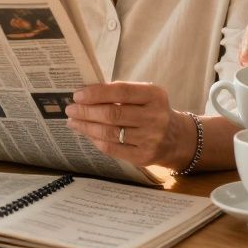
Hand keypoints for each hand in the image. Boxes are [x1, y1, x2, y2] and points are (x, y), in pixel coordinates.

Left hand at [65, 82, 185, 167]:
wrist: (176, 138)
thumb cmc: (152, 111)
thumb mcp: (145, 96)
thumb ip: (121, 92)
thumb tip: (86, 95)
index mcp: (155, 95)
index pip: (121, 91)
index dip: (97, 93)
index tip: (78, 95)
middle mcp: (155, 117)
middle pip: (113, 114)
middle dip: (87, 111)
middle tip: (71, 109)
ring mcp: (150, 139)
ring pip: (110, 133)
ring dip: (87, 126)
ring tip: (73, 121)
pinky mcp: (143, 156)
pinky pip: (112, 148)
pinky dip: (96, 140)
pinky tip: (87, 133)